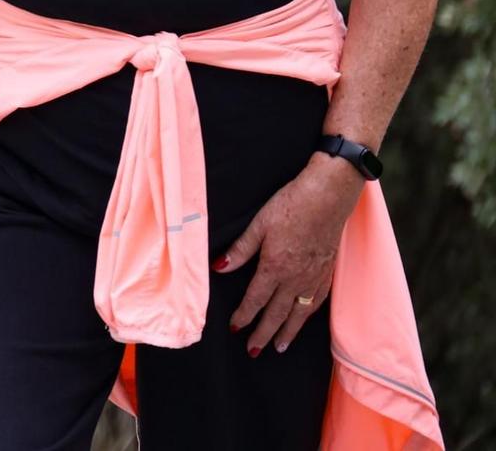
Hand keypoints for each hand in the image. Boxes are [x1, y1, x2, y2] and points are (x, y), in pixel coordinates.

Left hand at [217, 153, 364, 355]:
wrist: (329, 197)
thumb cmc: (291, 205)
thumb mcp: (259, 224)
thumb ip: (240, 250)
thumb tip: (219, 268)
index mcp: (275, 267)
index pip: (255, 300)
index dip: (244, 317)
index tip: (234, 330)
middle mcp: (295, 278)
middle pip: (277, 314)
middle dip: (263, 334)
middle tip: (254, 351)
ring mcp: (314, 277)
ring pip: (299, 313)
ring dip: (288, 332)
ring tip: (279, 347)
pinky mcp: (327, 271)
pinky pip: (317, 302)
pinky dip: (308, 316)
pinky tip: (304, 319)